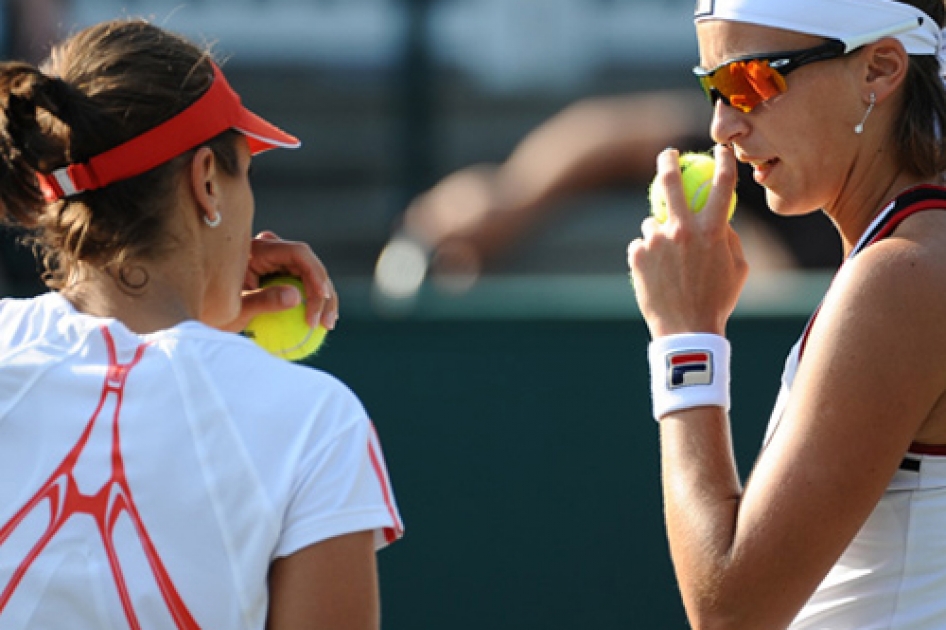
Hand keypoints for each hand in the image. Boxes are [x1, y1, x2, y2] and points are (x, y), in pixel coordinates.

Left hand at [220, 231, 337, 332]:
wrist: (204, 310)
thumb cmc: (213, 309)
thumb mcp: (236, 309)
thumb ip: (264, 301)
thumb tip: (296, 297)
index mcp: (259, 250)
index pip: (298, 253)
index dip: (316, 273)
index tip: (321, 297)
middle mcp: (272, 251)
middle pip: (310, 265)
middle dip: (324, 292)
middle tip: (325, 322)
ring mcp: (278, 262)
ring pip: (312, 276)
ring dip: (324, 300)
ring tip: (327, 325)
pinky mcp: (281, 275)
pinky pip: (304, 285)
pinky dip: (314, 303)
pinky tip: (321, 324)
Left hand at [627, 144, 747, 337]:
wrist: (687, 330)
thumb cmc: (718, 300)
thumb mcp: (738, 268)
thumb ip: (730, 238)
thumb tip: (720, 217)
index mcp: (713, 229)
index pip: (722, 184)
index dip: (724, 161)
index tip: (721, 149)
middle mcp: (683, 229)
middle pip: (671, 182)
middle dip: (668, 161)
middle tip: (667, 155)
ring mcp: (657, 241)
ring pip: (652, 223)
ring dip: (660, 234)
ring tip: (669, 265)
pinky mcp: (637, 255)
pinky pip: (641, 245)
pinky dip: (647, 255)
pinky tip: (657, 275)